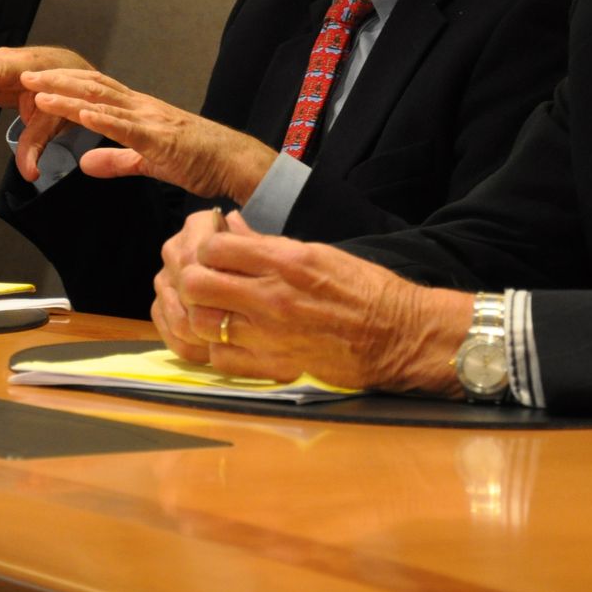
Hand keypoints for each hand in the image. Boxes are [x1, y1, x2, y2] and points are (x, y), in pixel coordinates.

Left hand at [19, 68, 276, 203]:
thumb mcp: (147, 161)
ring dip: (69, 97)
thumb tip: (84, 163)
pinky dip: (104, 119)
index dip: (64, 82)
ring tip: (39, 92)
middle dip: (56, 81)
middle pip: (92, 87)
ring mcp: (150, 121)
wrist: (235, 162)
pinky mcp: (160, 140)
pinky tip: (82, 113)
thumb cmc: (198, 159)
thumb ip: (115, 160)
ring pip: (103, 103)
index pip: (95, 89)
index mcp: (138, 110)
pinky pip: (128, 128)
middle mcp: (141, 107)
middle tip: (24, 75)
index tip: (36, 80)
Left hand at [161, 210, 471, 393]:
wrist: (401, 336)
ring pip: (200, 322)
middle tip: (201, 279)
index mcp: (286, 261)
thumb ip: (267, 242)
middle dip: (191, 277)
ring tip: (211, 309)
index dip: (206, 247)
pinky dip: (216, 348)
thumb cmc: (364, 289)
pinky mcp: (275, 367)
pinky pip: (220, 359)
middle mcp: (273, 297)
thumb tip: (229, 224)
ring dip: (199, 313)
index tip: (213, 252)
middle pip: (196, 283)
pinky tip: (226, 339)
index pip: (214, 247)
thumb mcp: (318, 250)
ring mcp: (271, 335)